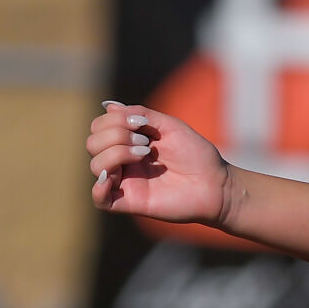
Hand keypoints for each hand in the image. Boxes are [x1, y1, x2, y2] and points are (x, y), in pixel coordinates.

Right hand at [87, 101, 230, 223]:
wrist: (215, 182)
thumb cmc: (196, 154)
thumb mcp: (169, 126)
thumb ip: (140, 114)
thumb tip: (108, 105)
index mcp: (129, 141)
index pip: (99, 127)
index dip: (113, 120)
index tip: (142, 123)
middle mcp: (123, 161)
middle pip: (92, 143)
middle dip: (115, 135)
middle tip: (145, 142)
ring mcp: (125, 181)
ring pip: (95, 165)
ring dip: (116, 153)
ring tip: (144, 154)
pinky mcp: (130, 202)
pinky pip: (100, 199)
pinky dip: (99, 187)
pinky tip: (111, 177)